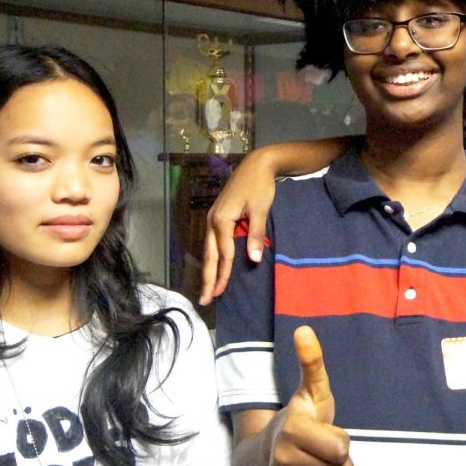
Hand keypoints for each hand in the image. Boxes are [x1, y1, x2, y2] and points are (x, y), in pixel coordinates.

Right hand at [199, 150, 277, 303]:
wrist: (256, 165)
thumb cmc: (260, 186)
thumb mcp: (260, 209)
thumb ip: (256, 234)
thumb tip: (253, 259)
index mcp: (222, 220)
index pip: (224, 254)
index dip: (224, 275)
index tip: (221, 294)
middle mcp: (212, 220)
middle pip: (209, 255)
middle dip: (208, 279)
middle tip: (205, 300)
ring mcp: (212, 218)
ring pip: (208, 249)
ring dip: (209, 270)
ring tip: (208, 289)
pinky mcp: (217, 216)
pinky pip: (212, 242)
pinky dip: (213, 257)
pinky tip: (215, 266)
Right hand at [265, 326, 352, 465]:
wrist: (264, 456)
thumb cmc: (300, 420)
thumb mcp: (310, 392)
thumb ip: (312, 363)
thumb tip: (304, 329)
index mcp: (293, 427)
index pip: (342, 448)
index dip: (341, 441)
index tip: (327, 432)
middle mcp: (284, 455)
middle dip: (340, 462)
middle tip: (323, 450)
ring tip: (316, 463)